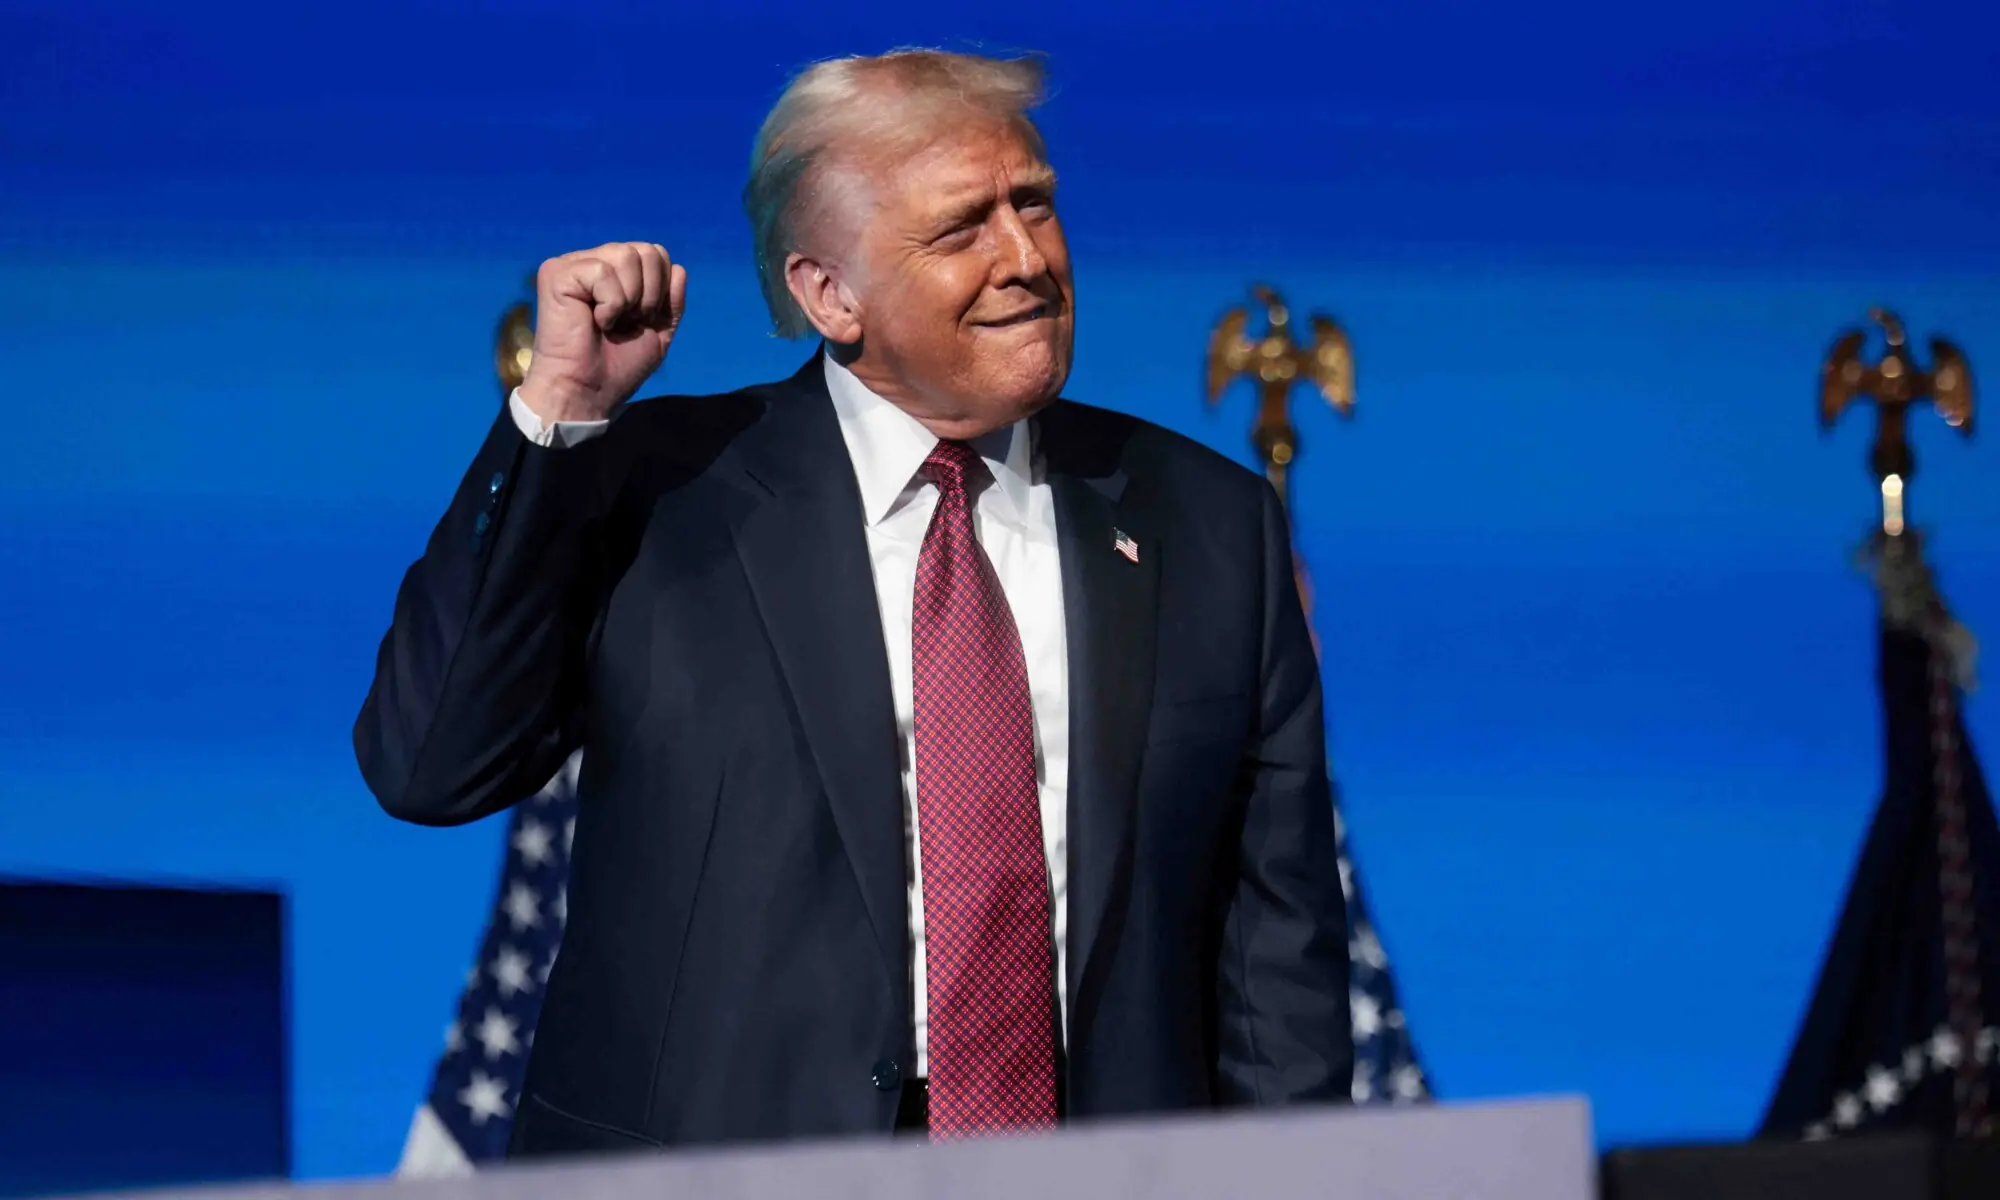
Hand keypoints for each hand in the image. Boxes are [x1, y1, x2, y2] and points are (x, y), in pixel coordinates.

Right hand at [517, 242, 686, 423]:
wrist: (589, 391)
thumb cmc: (617, 367)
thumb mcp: (658, 332)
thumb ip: (671, 301)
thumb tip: (678, 268)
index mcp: (614, 273)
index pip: (656, 254)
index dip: (661, 289)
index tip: (641, 321)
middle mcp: (593, 262)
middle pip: (646, 250)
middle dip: (650, 294)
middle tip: (627, 323)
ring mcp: (573, 265)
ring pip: (626, 255)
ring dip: (629, 299)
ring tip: (610, 322)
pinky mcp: (557, 274)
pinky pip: (602, 271)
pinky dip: (609, 304)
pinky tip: (593, 321)